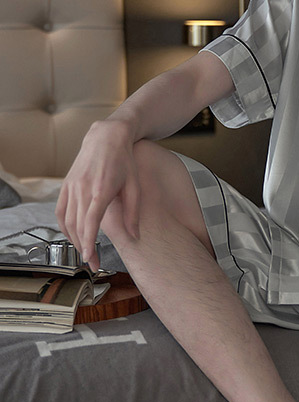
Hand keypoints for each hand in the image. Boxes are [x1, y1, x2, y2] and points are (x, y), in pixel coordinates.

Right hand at [55, 119, 139, 271]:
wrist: (106, 137)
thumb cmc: (125, 161)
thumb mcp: (135, 186)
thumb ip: (133, 212)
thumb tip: (135, 236)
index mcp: (101, 191)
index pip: (90, 223)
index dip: (90, 244)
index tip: (92, 259)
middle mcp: (82, 189)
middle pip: (78, 227)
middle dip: (84, 249)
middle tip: (92, 264)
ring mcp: (71, 186)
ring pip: (66, 221)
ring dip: (74, 240)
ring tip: (85, 253)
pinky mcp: (66, 185)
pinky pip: (60, 210)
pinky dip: (64, 226)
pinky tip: (73, 236)